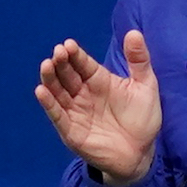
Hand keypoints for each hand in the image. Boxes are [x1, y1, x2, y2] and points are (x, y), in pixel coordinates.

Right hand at [35, 30, 160, 186]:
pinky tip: (41, 91)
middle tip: (58, 52)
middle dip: (61, 63)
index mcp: (99, 80)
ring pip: (58, 92)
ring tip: (46, 65)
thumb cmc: (142, 119)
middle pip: (67, 75)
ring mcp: (76, 112)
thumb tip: (134, 32)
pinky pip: (57, 115)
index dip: (75, 54)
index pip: (83, 63)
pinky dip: (49, 104)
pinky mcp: (71, 131)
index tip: (69, 44)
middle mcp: (83, 93)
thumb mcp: (145, 86)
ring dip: (50, 79)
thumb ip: (139, 60)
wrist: (141, 153)